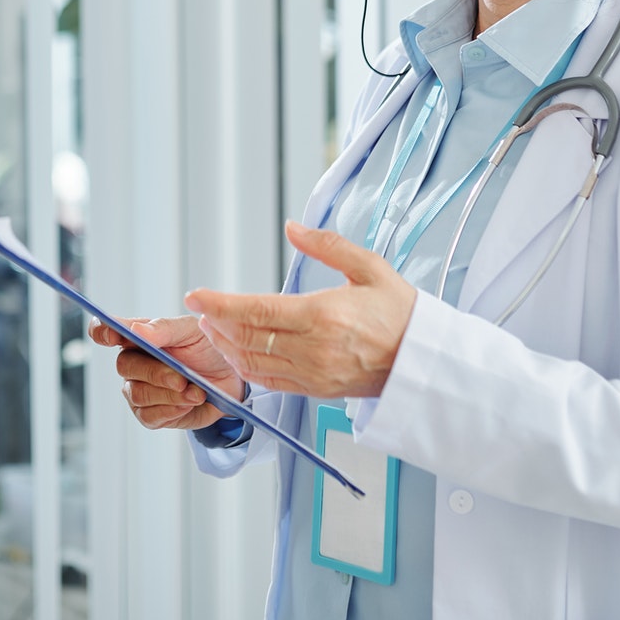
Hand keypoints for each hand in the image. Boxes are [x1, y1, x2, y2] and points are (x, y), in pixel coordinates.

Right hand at [86, 316, 244, 430]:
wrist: (231, 379)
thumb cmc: (208, 348)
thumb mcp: (192, 330)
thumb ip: (164, 328)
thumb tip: (136, 330)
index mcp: (138, 335)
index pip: (105, 330)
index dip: (101, 331)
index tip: (111, 335)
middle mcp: (133, 362)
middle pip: (124, 366)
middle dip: (155, 373)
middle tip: (182, 378)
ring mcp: (138, 389)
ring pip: (138, 394)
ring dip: (169, 395)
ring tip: (195, 391)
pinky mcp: (151, 414)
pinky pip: (149, 416)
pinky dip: (171, 411)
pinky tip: (189, 403)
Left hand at [185, 222, 418, 398]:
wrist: (423, 360)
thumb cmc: (401, 313)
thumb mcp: (370, 267)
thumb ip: (327, 245)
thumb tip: (292, 228)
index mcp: (323, 315)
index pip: (256, 312)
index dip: (219, 304)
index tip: (196, 295)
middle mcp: (314, 349)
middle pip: (247, 338)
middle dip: (217, 324)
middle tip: (202, 309)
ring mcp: (313, 374)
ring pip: (252, 363)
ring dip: (226, 346)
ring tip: (213, 328)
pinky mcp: (316, 391)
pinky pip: (269, 381)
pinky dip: (246, 367)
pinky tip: (238, 353)